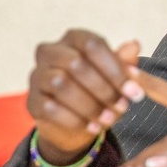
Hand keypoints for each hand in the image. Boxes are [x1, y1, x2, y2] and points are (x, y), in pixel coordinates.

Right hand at [27, 29, 144, 165]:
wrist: (79, 122)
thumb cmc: (100, 90)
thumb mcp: (115, 77)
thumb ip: (123, 62)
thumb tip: (134, 45)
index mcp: (73, 39)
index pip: (92, 45)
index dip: (115, 68)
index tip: (135, 91)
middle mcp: (50, 52)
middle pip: (75, 64)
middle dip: (104, 88)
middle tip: (123, 107)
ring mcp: (37, 76)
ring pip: (61, 84)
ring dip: (90, 105)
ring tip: (110, 119)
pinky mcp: (31, 101)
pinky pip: (50, 108)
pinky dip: (75, 120)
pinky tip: (93, 128)